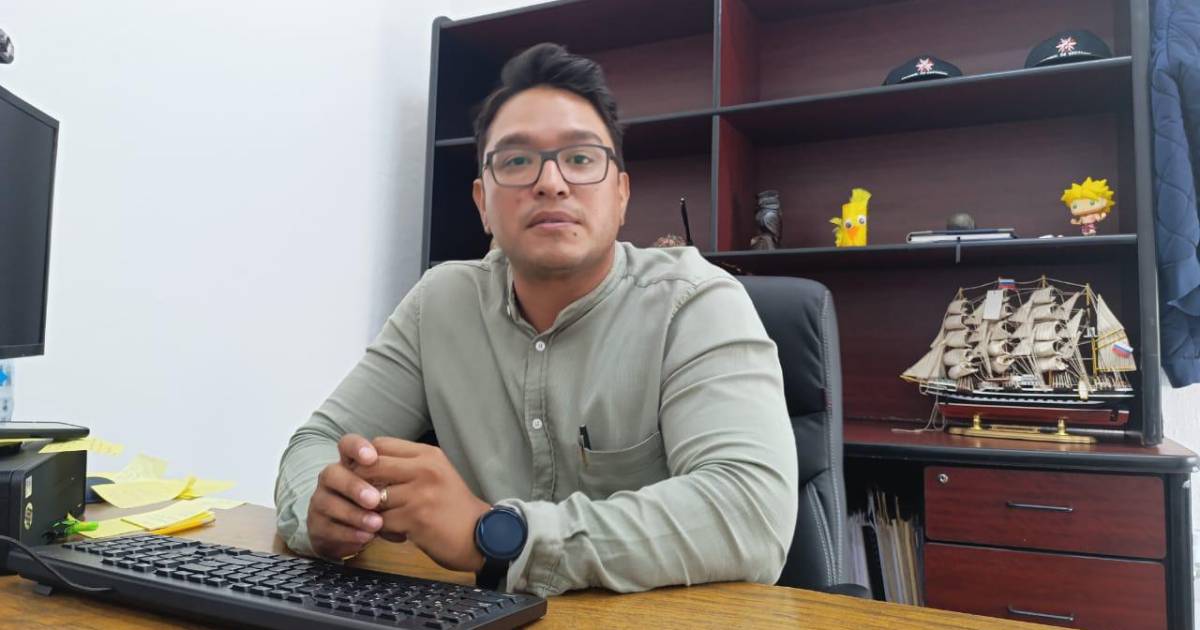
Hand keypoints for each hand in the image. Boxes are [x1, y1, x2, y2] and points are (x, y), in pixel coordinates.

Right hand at [305, 434, 384, 560]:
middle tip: (375, 499)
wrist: (352, 533)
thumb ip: (394, 478)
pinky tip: (366, 536)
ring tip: (377, 524)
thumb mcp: (386, 488)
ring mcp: (320, 502)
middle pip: (333, 473)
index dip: (357, 448)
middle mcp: (331, 479)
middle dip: (354, 486)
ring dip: (354, 514)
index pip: (347, 445)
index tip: (372, 457)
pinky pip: (328, 528)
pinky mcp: (317, 526)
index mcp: (349, 463)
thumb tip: (417, 476)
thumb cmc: (375, 504)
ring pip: (329, 503)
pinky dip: (349, 533)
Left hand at [356, 437, 491, 572]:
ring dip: (370, 512)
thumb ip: (407, 466)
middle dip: (359, 485)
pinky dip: (382, 531)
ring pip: (371, 498)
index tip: (365, 476)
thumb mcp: (436, 474)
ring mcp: (419, 493)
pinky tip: (395, 534)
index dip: (365, 460)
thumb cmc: (454, 506)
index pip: (380, 444)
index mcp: (428, 454)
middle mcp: (424, 469)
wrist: (480, 535)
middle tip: (362, 499)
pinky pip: (381, 522)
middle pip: (370, 467)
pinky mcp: (415, 518)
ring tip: (382, 520)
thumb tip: (367, 464)